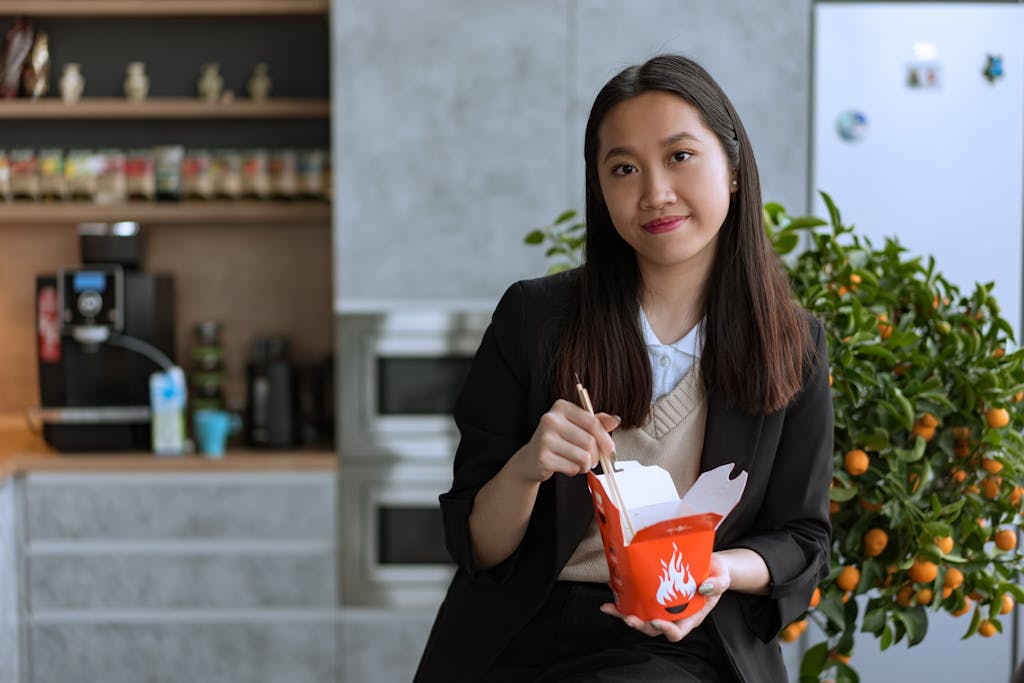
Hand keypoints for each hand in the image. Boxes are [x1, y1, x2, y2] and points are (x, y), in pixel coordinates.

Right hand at [511, 399, 619, 482]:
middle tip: (593, 461)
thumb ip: (596, 422)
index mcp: (561, 407)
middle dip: (595, 455)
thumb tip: (616, 419)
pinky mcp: (543, 457)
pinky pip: (572, 468)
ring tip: (579, 464)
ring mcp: (545, 438)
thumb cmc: (558, 441)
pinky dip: (575, 471)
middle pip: (589, 441)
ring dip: (586, 465)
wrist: (531, 459)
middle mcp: (550, 419)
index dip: (606, 438)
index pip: (592, 422)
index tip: (611, 450)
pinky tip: (566, 466)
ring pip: (583, 456)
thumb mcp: (576, 426)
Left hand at [599, 552, 731, 641]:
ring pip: (641, 616)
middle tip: (627, 617)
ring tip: (610, 607)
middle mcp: (674, 615)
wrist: (710, 565)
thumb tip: (703, 587)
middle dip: (639, 625)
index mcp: (691, 616)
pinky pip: (638, 600)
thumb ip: (717, 584)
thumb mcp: (723, 578)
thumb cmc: (717, 574)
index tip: (655, 621)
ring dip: (624, 613)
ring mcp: (663, 606)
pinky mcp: (654, 594)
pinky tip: (613, 590)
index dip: (665, 630)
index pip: (677, 632)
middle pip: (654, 628)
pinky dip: (624, 598)